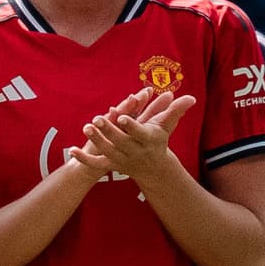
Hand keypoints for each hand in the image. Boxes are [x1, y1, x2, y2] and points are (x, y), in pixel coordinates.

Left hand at [79, 90, 194, 187]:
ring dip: (96, 141)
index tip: (122, 116)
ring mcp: (122, 160)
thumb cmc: (158, 140)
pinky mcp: (112, 166)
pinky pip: (96, 164)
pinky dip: (84, 159)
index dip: (130, 125)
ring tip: (86, 128)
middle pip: (120, 142)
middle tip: (97, 119)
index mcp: (147, 140)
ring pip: (107, 151)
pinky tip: (72, 151)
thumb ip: (176, 110)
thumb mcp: (166, 126)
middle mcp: (135, 151)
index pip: (139, 132)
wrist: (153, 168)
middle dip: (109, 131)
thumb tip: (192, 97)